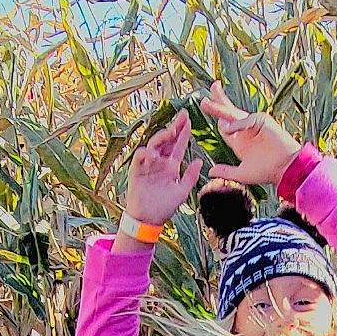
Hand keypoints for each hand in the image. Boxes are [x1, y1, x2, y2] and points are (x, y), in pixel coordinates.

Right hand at [124, 110, 202, 224]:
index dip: (183, 133)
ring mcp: (148, 165)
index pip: (178, 146)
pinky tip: (153, 153)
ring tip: (171, 131)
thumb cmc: (165, 207)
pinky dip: (146, 153)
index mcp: (171, 166)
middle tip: (182, 116)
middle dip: (174, 127)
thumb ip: (190, 176)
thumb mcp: (182, 191)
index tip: (188, 120)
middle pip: (167, 140)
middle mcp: (160, 162)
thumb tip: (199, 161)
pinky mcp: (137, 170)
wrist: (149, 219)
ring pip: (154, 144)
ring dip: (162, 136)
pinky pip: (140, 156)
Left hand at [203, 80, 300, 188]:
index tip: (205, 107)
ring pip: (233, 114)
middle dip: (217, 102)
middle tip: (205, 95)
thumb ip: (226, 172)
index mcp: (240, 141)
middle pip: (228, 113)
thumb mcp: (242, 173)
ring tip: (205, 103)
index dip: (216, 117)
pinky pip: (246, 120)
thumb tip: (210, 172)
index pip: (224, 125)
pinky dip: (237, 125)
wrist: (285, 169)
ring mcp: (254, 124)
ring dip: (219, 107)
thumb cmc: (267, 171)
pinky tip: (229, 129)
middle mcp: (246, 130)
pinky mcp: (263, 121)